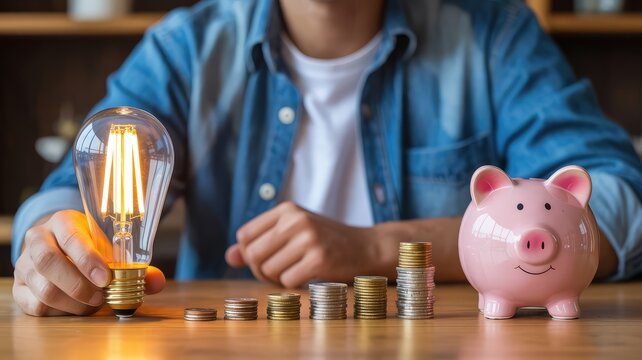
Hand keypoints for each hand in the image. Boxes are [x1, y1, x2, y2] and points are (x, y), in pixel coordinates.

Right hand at [13, 210, 165, 315]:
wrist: (57, 244)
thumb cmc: (89, 245)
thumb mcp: (109, 246)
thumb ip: (134, 265)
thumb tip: (156, 282)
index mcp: (63, 222)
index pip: (71, 238)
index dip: (88, 260)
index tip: (105, 278)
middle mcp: (38, 239)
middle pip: (49, 263)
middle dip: (79, 286)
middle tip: (102, 297)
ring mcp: (25, 264)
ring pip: (43, 288)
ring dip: (73, 302)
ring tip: (93, 304)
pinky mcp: (20, 287)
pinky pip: (35, 305)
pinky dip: (59, 312)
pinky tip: (76, 308)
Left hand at [225, 202, 380, 287]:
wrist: (366, 247)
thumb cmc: (325, 241)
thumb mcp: (292, 233)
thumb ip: (260, 243)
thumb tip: (229, 256)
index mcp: (286, 209)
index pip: (244, 236)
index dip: (249, 254)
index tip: (267, 259)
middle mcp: (295, 220)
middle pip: (253, 255)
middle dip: (260, 271)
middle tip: (278, 273)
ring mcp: (308, 238)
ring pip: (268, 271)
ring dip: (277, 280)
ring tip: (295, 273)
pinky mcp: (319, 259)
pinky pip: (287, 282)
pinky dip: (293, 286)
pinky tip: (308, 278)